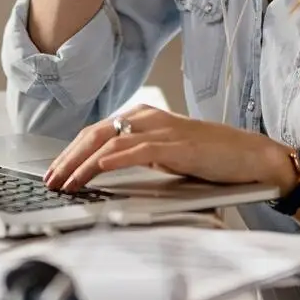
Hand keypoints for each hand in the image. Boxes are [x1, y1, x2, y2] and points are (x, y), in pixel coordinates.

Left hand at [44, 105, 295, 193]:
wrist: (249, 156)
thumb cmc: (210, 158)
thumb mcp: (166, 155)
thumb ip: (139, 156)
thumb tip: (104, 172)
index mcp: (143, 117)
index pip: (96, 132)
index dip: (70, 152)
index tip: (53, 172)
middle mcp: (148, 117)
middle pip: (95, 134)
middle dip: (68, 159)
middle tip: (50, 180)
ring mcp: (162, 130)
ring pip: (110, 142)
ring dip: (83, 164)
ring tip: (66, 181)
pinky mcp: (176, 145)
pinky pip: (137, 149)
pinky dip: (114, 158)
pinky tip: (98, 168)